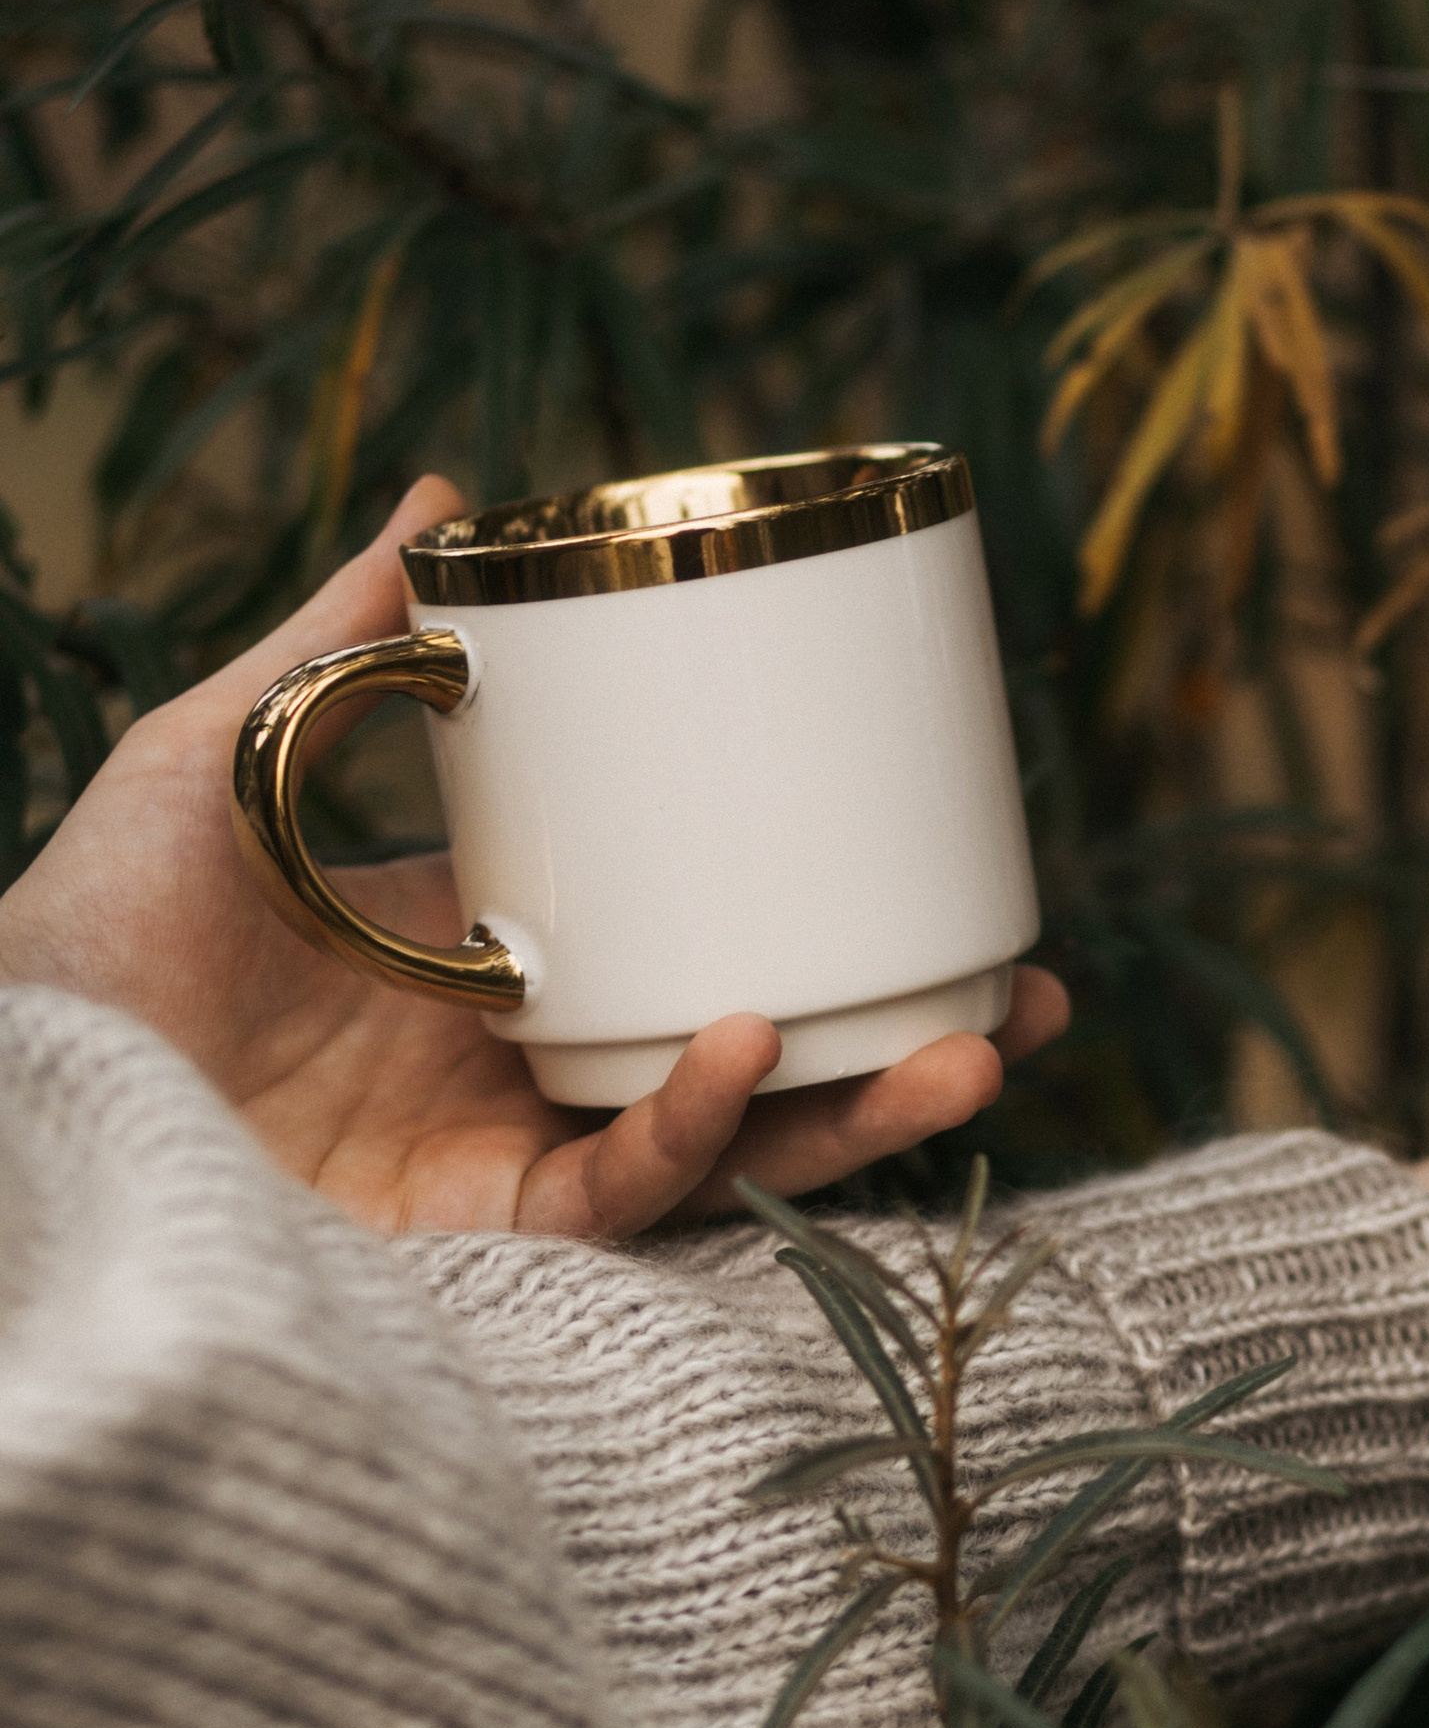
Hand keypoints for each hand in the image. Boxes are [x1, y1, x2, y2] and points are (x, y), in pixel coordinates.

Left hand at [0, 477, 1069, 1237]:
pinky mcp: (467, 1243)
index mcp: (497, 958)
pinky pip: (618, 1197)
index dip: (818, 919)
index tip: (942, 873)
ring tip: (975, 1046)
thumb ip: (343, 639)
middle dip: (902, 1046)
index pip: (691, 938)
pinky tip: (750, 1042)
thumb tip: (449, 485)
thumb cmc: (82, 926)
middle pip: (754, 1063)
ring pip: (727, 1150)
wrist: (3, 1083)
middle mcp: (521, 1072)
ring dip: (857, 1108)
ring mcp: (503, 1164)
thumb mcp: (224, 752)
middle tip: (1027, 1001)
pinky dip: (693, 1125)